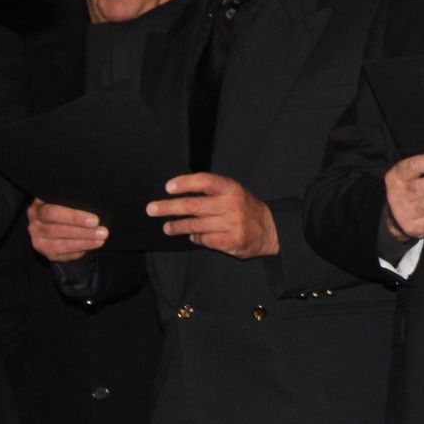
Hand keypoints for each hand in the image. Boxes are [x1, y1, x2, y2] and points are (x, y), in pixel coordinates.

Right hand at [27, 198, 106, 262]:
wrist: (52, 220)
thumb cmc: (64, 207)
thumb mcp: (65, 200)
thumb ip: (74, 201)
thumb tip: (95, 205)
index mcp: (38, 208)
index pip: (53, 213)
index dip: (74, 217)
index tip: (95, 220)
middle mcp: (35, 225)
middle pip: (58, 230)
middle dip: (84, 232)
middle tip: (103, 232)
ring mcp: (39, 241)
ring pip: (60, 245)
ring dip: (84, 243)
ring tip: (101, 240)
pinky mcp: (47, 253)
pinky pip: (63, 255)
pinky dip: (78, 251)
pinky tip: (90, 246)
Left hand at [147, 173, 277, 258]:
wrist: (271, 230)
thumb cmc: (245, 207)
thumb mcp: (234, 192)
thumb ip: (211, 191)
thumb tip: (178, 192)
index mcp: (232, 189)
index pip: (205, 181)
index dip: (185, 183)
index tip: (168, 187)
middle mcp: (231, 205)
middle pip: (193, 206)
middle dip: (169, 208)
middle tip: (152, 209)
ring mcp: (231, 225)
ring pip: (194, 225)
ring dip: (176, 226)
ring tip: (166, 227)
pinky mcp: (230, 242)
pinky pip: (204, 239)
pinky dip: (195, 237)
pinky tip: (192, 236)